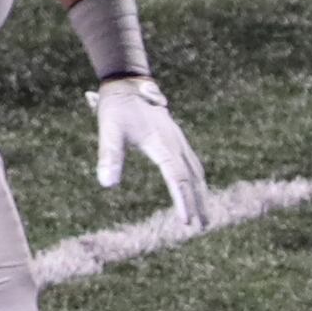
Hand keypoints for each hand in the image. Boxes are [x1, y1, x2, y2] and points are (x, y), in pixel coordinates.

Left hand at [91, 76, 209, 225]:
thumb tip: (107, 184)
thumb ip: (109, 156)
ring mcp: (178, 141)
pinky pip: (192, 164)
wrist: (127, 84)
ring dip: (201, 193)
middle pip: (193, 177)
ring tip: (204, 215)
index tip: (186, 222)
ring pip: (196, 171)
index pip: (177, 177)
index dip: (183, 200)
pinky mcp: (176, 139)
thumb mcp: (109, 130)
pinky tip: (195, 189)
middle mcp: (176, 143)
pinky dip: (197, 180)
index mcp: (162, 143)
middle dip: (198, 202)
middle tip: (202, 227)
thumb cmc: (116, 108)